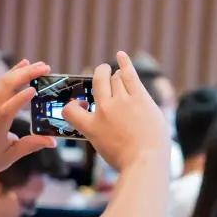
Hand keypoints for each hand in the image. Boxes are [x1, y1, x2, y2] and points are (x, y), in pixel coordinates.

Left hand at [0, 59, 56, 178]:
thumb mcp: (11, 156)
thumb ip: (31, 145)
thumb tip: (53, 141)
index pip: (5, 111)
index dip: (19, 100)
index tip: (33, 90)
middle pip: (5, 88)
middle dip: (25, 75)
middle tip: (46, 69)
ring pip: (2, 82)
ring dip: (21, 71)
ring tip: (40, 65)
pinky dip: (12, 73)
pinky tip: (23, 66)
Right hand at [62, 51, 167, 171]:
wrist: (146, 162)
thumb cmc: (127, 162)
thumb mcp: (103, 149)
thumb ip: (100, 133)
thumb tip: (105, 124)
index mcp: (91, 127)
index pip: (70, 110)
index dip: (72, 106)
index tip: (80, 106)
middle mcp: (104, 110)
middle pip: (97, 82)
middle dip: (99, 75)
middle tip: (102, 73)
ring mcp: (122, 102)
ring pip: (115, 78)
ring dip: (116, 76)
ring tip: (117, 75)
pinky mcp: (140, 98)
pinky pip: (129, 74)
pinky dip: (124, 62)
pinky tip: (121, 55)